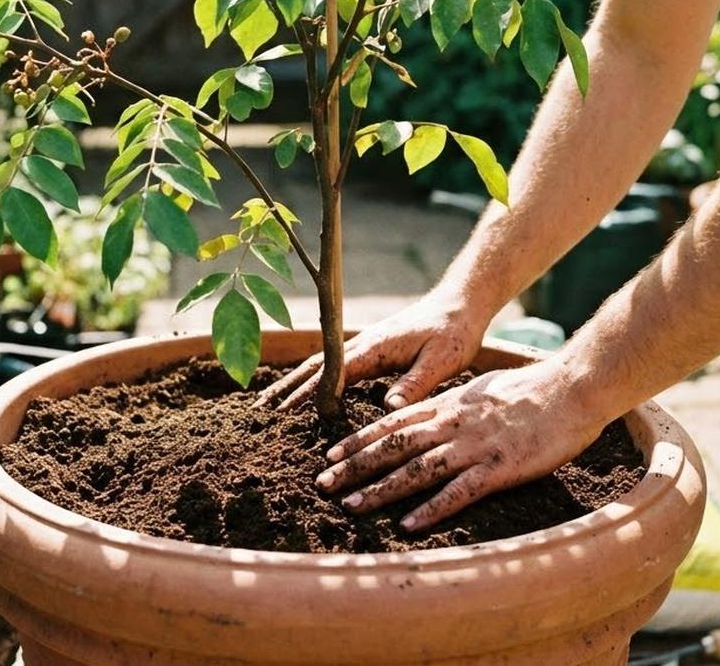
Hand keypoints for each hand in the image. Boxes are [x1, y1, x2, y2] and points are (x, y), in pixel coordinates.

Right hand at [255, 292, 488, 409]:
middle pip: (313, 369)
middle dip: (286, 389)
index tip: (283, 415)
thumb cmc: (453, 333)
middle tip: (259, 411)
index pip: (331, 376)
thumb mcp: (441, 362)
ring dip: (293, 383)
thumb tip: (390, 407)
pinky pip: (333, 366)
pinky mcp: (371, 350)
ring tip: (270, 403)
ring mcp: (364, 346)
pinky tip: (306, 391)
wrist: (460, 305)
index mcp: (374, 349)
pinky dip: (312, 378)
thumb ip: (415, 384)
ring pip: (319, 366)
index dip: (306, 396)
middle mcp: (361, 346)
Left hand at [314, 360, 605, 531]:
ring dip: (381, 489)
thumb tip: (428, 417)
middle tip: (323, 486)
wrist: (573, 387)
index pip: (391, 423)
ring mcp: (475, 447)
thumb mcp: (480, 391)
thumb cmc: (531, 390)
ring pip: (417, 469)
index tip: (329, 456)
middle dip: (355, 467)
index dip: (358, 440)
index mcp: (447, 405)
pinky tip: (408, 525)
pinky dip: (431, 509)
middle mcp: (453, 424)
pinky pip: (459, 492)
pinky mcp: (500, 468)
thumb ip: (451, 406)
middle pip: (393, 446)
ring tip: (351, 506)